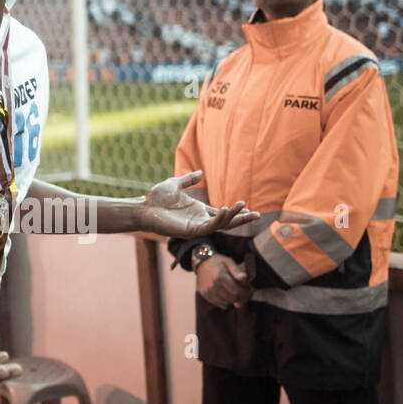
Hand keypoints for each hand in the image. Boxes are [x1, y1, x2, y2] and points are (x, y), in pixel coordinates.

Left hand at [139, 171, 258, 237]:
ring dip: (233, 217)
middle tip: (258, 215)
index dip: (236, 211)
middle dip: (242, 219)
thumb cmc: (156, 198)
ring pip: (221, 225)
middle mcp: (200, 220)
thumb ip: (189, 179)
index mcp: (199, 211)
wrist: (143, 207)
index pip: (222, 213)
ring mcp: (196, 226)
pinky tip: (226, 209)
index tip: (248, 206)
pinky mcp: (190, 231)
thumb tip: (201, 172)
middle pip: (226, 222)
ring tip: (243, 206)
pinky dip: (219, 219)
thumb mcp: (176, 184)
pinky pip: (209, 227)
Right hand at [195, 254, 250, 308]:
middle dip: (239, 296)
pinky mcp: (205, 295)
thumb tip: (244, 278)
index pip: (236, 291)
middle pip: (232, 298)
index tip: (248, 290)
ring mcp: (207, 291)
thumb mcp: (229, 262)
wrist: (202, 262)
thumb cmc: (218, 262)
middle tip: (241, 291)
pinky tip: (227, 295)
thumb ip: (237, 271)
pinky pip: (218, 304)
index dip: (245, 292)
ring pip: (226, 302)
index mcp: (220, 277)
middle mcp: (212, 286)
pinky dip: (225, 302)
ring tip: (233, 292)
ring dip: (232, 299)